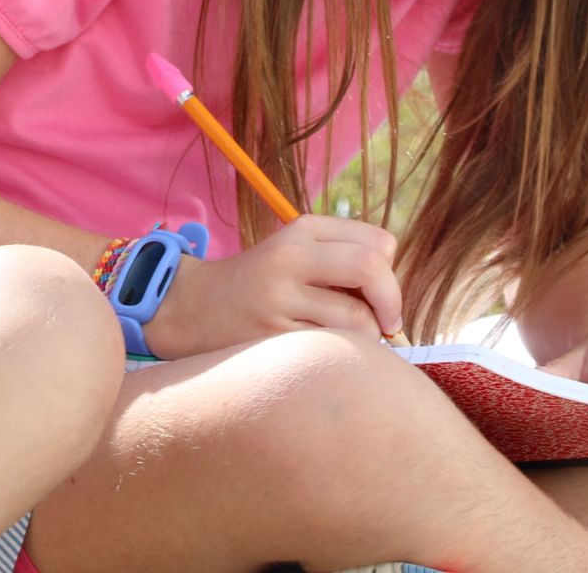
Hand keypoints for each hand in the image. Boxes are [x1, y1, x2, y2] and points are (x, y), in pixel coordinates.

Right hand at [144, 215, 403, 358]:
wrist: (191, 308)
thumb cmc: (261, 283)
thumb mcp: (297, 251)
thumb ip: (346, 257)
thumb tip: (397, 293)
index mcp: (303, 231)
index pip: (378, 243)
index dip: (392, 272)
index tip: (383, 294)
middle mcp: (289, 258)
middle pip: (370, 269)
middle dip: (392, 302)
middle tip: (390, 323)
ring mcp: (277, 299)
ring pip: (355, 320)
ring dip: (367, 337)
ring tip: (349, 340)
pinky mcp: (268, 338)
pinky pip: (328, 350)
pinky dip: (341, 356)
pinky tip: (326, 355)